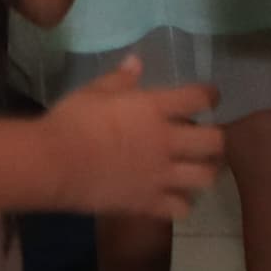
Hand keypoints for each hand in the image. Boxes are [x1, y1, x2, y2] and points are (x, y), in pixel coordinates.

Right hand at [40, 57, 226, 221]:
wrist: (54, 163)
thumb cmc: (71, 121)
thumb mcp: (94, 91)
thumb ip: (120, 79)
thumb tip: (136, 62)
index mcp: (155, 109)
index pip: (199, 97)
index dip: (209, 95)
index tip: (208, 97)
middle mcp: (166, 142)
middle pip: (214, 142)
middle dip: (215, 139)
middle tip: (204, 139)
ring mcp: (161, 175)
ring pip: (205, 178)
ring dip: (204, 171)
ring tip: (194, 168)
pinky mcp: (148, 202)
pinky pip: (181, 209)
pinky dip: (181, 203)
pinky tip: (172, 196)